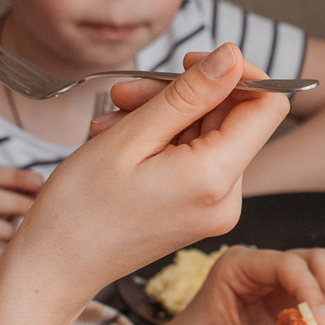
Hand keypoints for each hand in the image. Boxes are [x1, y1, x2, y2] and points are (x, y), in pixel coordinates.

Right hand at [8, 42, 290, 295]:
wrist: (55, 268)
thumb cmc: (80, 207)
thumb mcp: (131, 137)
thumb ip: (189, 94)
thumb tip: (233, 56)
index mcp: (216, 178)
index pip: (269, 105)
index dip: (239, 73)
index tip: (189, 63)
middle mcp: (227, 198)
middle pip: (231, 117)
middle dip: (182, 94)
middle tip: (123, 93)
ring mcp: (213, 208)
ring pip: (206, 134)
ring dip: (161, 116)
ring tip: (109, 121)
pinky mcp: (198, 212)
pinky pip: (193, 158)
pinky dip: (159, 141)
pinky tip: (116, 140)